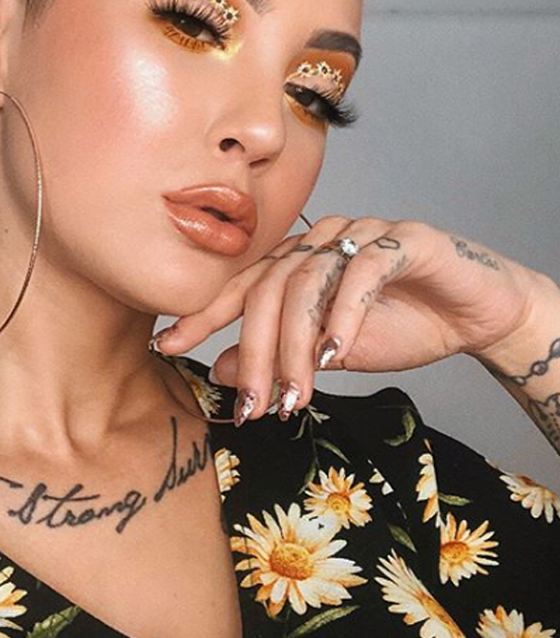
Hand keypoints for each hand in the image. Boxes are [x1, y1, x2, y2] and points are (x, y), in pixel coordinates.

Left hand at [153, 216, 539, 424]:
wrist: (472, 313)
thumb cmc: (398, 325)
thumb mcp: (327, 353)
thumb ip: (280, 355)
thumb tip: (221, 370)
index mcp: (296, 261)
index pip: (240, 287)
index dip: (201, 316)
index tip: (165, 346)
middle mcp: (319, 240)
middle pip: (268, 289)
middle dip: (255, 351)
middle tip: (251, 405)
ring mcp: (359, 233)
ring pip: (307, 282)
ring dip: (296, 346)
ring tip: (296, 396)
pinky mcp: (402, 238)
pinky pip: (362, 271)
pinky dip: (344, 315)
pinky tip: (336, 355)